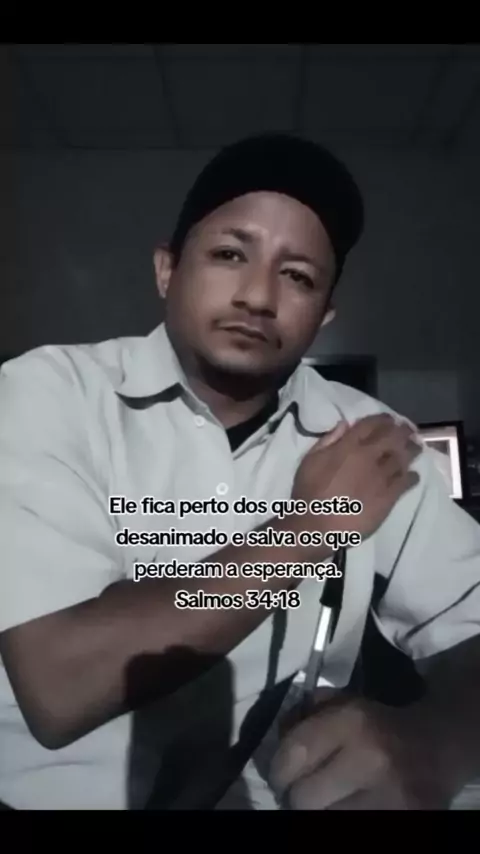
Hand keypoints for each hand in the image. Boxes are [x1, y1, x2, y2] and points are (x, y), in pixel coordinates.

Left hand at [269, 689, 457, 809]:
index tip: (281, 776)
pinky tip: (345, 809)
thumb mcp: (343, 703)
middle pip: (304, 798)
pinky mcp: (404, 822)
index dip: (278, 770)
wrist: (437, 746)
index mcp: (353, 721)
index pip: (294, 754)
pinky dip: (341, 822)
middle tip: (302, 793)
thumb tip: (276, 739)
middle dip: (297, 797)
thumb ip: (303, 715)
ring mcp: (390, 796)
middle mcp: (370, 757)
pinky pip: (349, 831)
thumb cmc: (379, 723)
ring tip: (324, 802)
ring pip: (322, 822)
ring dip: (319, 813)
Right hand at [292, 414, 421, 540]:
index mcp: (348, 446)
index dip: (383, 419)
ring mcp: (381, 477)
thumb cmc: (308, 492)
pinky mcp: (389, 497)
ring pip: (403, 458)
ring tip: (416, 447)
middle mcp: (368, 457)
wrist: (317, 525)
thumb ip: (328, 440)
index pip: (370, 425)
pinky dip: (411, 476)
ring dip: (412, 449)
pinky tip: (413, 474)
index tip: (390, 419)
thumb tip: (344, 425)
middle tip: (408, 430)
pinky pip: (406, 482)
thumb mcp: (310, 460)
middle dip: (402, 431)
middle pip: (392, 437)